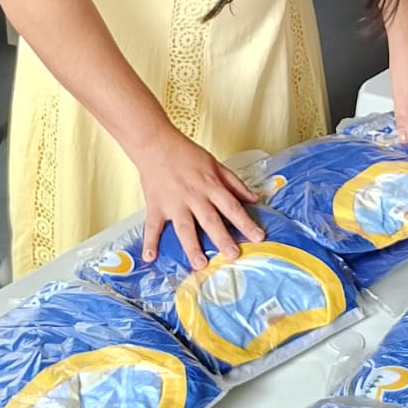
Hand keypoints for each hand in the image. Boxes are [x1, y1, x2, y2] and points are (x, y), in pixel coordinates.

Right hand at [137, 128, 263, 269]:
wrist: (155, 143)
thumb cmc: (186, 153)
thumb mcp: (215, 164)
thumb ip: (234, 183)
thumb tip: (254, 199)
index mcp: (210, 186)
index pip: (232, 207)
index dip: (246, 222)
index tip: (257, 237)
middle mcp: (194, 196)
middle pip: (210, 220)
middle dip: (222, 239)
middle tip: (233, 255)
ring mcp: (174, 203)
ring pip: (185, 227)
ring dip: (192, 246)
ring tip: (200, 264)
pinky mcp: (155, 206)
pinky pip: (152, 226)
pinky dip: (150, 242)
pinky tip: (150, 257)